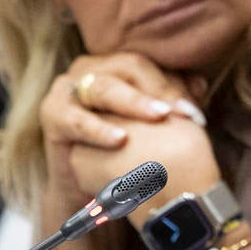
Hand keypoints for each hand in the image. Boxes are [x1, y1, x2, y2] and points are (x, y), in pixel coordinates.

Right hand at [43, 52, 216, 211]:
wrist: (88, 186)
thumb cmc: (123, 150)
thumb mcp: (149, 126)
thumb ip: (171, 101)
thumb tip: (200, 83)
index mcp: (115, 63)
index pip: (149, 63)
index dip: (174, 84)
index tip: (196, 113)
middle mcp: (89, 68)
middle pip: (129, 67)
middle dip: (160, 90)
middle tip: (182, 113)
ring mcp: (66, 88)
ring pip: (104, 87)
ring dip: (133, 102)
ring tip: (158, 117)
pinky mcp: (51, 113)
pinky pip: (76, 119)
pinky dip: (98, 129)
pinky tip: (120, 140)